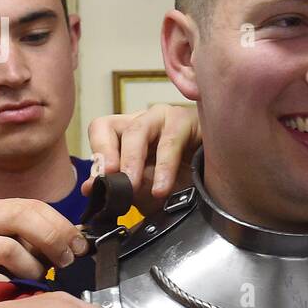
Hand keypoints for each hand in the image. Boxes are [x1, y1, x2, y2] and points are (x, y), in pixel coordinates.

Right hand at [0, 198, 88, 290]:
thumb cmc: (2, 272)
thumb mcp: (28, 250)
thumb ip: (50, 240)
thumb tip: (81, 242)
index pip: (32, 206)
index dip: (61, 226)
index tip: (80, 247)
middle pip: (19, 217)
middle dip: (51, 239)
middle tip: (66, 261)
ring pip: (7, 248)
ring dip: (31, 269)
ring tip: (35, 280)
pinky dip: (9, 285)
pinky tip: (13, 291)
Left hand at [83, 104, 201, 215]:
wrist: (218, 187)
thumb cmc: (181, 184)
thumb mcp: (145, 191)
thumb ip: (119, 187)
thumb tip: (90, 188)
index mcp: (129, 134)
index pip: (101, 129)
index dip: (98, 152)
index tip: (98, 182)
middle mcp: (146, 120)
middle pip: (117, 128)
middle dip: (114, 159)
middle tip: (118, 186)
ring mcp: (167, 117)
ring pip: (139, 129)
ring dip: (134, 161)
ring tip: (136, 187)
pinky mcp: (190, 120)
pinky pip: (172, 138)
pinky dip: (164, 165)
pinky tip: (163, 187)